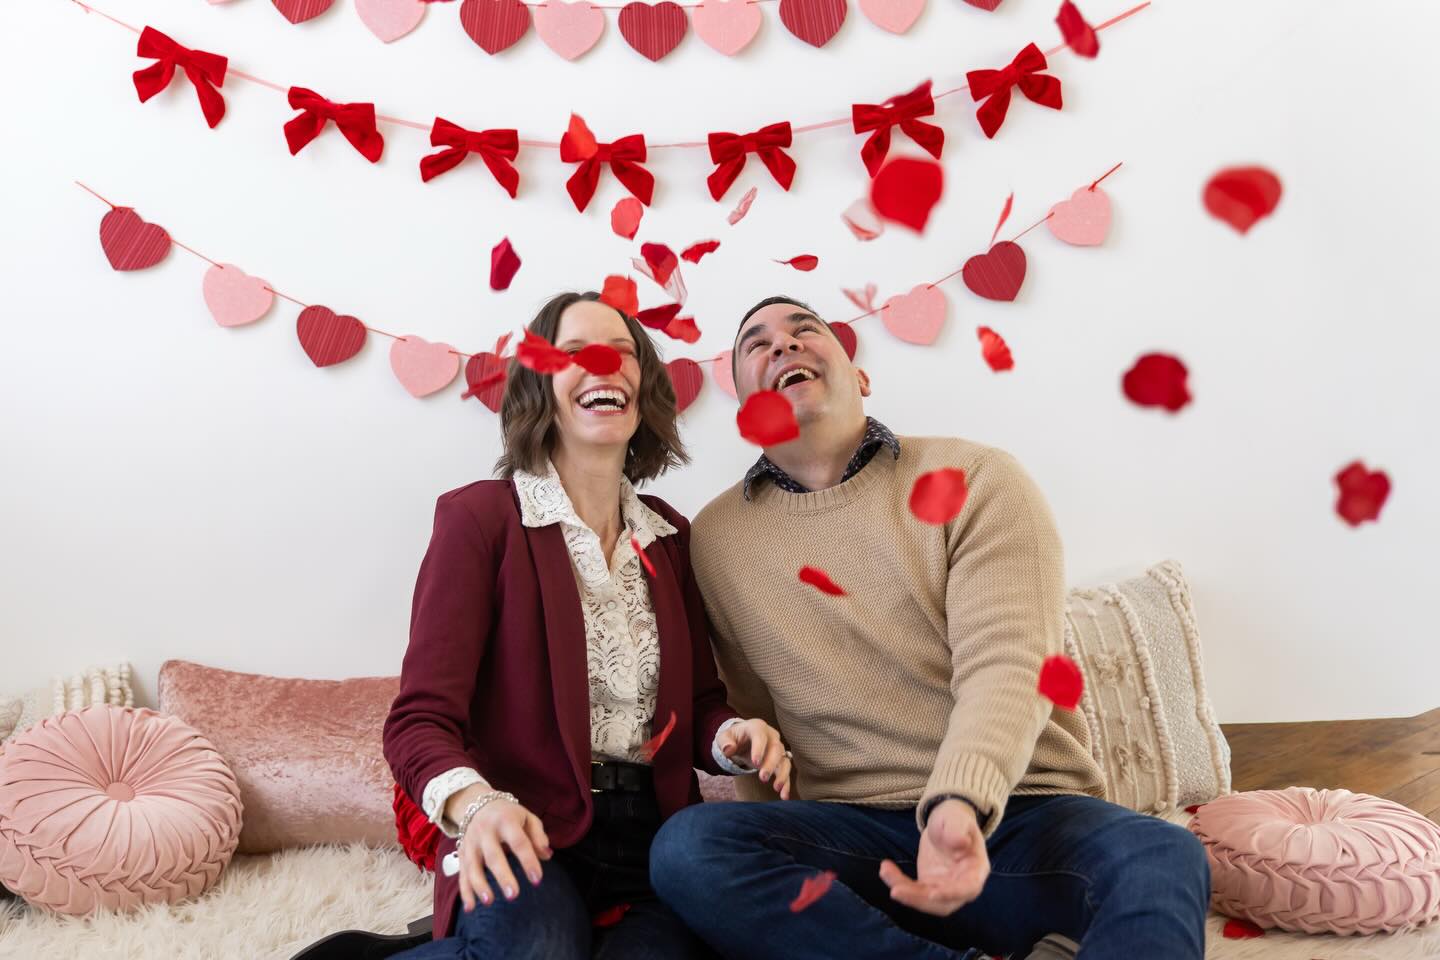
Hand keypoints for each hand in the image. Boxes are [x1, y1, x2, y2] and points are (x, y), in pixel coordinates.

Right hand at [447, 787, 551, 911]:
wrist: (478, 803)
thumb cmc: (509, 814)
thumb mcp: (527, 817)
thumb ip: (538, 836)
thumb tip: (547, 855)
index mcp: (506, 820)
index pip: (519, 842)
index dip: (528, 860)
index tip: (537, 879)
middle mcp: (485, 832)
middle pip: (493, 856)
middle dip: (503, 876)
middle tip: (513, 895)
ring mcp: (471, 843)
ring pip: (473, 866)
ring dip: (480, 886)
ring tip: (489, 902)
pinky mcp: (462, 853)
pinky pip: (462, 874)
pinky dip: (465, 891)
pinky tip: (470, 908)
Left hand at [717, 718, 793, 799]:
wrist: (743, 739)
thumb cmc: (734, 738)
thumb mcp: (724, 737)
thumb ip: (724, 742)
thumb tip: (728, 750)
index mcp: (757, 727)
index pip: (760, 735)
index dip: (759, 748)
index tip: (756, 763)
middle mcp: (771, 736)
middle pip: (776, 748)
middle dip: (771, 764)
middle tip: (763, 778)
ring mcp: (778, 748)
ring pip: (784, 760)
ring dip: (782, 774)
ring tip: (777, 788)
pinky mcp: (780, 760)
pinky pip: (785, 771)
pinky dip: (786, 783)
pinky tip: (784, 796)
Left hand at [878, 799, 989, 915]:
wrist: (945, 823)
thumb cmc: (955, 819)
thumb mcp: (956, 817)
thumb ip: (957, 829)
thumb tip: (961, 842)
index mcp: (977, 869)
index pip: (969, 888)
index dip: (952, 893)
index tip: (933, 893)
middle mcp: (963, 885)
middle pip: (944, 903)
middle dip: (919, 899)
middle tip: (896, 890)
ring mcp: (945, 888)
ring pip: (926, 901)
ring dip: (905, 893)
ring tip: (885, 871)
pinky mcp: (929, 886)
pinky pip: (914, 891)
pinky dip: (898, 883)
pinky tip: (886, 869)